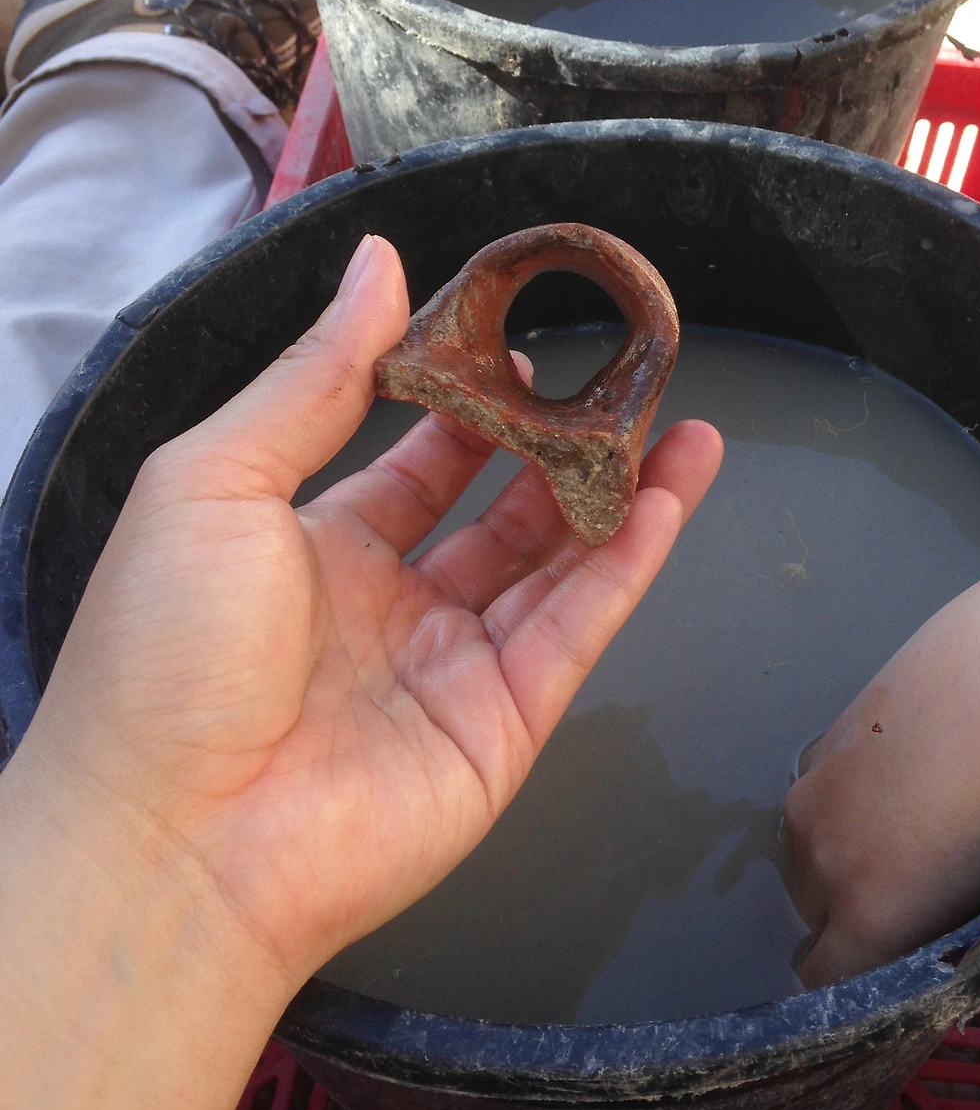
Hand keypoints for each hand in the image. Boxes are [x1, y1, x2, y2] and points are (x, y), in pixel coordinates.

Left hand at [19, 232, 722, 987]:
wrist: (174, 845)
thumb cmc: (165, 653)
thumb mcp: (218, 481)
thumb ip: (315, 376)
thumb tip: (379, 264)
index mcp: (312, 546)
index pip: (416, 457)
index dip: (474, 399)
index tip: (529, 340)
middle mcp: (388, 605)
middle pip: (500, 508)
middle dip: (563, 446)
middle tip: (625, 381)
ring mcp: (450, 668)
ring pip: (556, 564)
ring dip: (620, 496)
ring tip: (684, 426)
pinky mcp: (502, 725)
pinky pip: (576, 628)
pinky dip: (628, 563)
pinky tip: (670, 496)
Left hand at [783, 538, 979, 988]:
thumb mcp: (963, 689)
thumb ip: (953, 728)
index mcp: (833, 752)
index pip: (828, 828)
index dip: (869, 856)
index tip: (915, 871)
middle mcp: (811, 806)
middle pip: (812, 881)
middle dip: (859, 903)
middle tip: (932, 921)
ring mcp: (829, 864)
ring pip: (825, 929)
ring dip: (868, 946)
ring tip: (928, 960)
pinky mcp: (865, 917)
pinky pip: (836, 983)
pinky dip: (864, 1002)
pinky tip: (895, 1014)